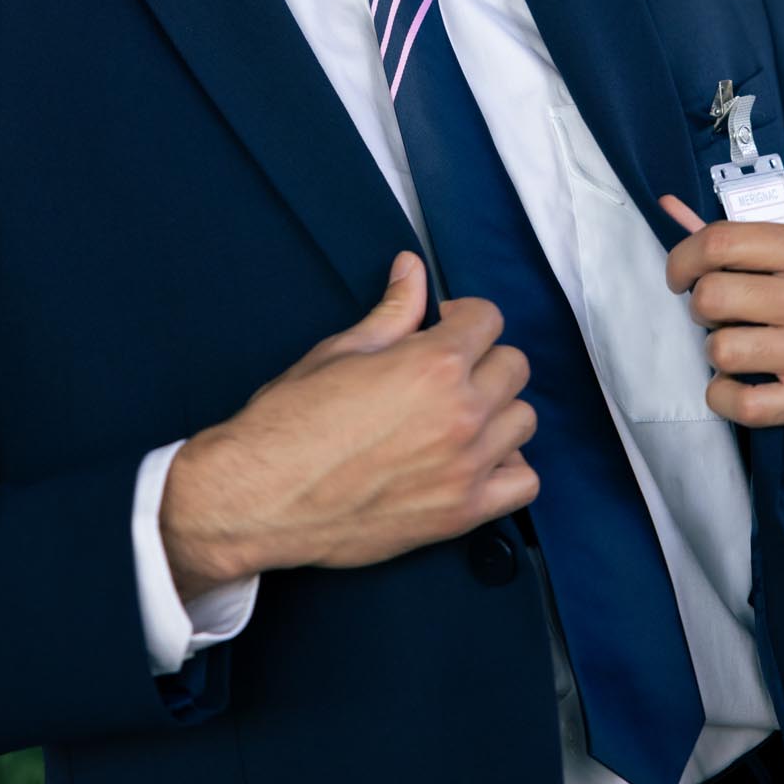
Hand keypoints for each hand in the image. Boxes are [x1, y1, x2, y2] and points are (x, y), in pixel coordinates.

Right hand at [160, 252, 538, 598]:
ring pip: (524, 419)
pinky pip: (524, 484)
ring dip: (499, 411)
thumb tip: (413, 270)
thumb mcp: (340, 351)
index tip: (445, 327)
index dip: (465, 317)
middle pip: (514, 367)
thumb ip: (393, 312)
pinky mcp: (462, 514)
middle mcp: (462, 412)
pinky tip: (476, 460)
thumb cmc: (290, 422)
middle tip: (448, 372)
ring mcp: (467, 466)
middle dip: (484, 359)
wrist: (260, 496)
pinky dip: (509, 468)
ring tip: (461, 416)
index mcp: (434, 364)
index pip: (490, 319)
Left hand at [660, 195, 783, 449]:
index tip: (681, 272)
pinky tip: (737, 384)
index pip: (723, 242)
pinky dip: (726, 396)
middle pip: (713, 297)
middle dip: (701, 304)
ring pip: (721, 349)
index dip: (684, 257)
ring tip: (737, 343)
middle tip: (717, 309)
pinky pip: (745, 404)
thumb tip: (670, 208)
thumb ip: (746, 235)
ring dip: (717, 348)